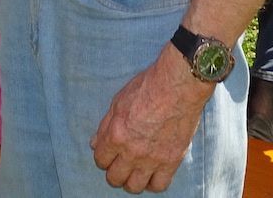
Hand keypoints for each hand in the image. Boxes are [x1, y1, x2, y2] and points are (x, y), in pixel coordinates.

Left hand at [91, 46, 214, 192]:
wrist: (177, 86)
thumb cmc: (148, 87)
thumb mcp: (118, 101)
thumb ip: (105, 126)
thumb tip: (95, 143)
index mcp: (115, 135)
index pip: (100, 160)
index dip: (103, 157)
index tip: (109, 154)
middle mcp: (131, 151)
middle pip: (114, 178)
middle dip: (114, 172)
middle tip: (121, 164)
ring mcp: (152, 158)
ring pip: (134, 187)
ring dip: (132, 180)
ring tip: (136, 171)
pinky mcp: (171, 161)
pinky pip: (159, 185)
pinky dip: (154, 182)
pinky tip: (153, 173)